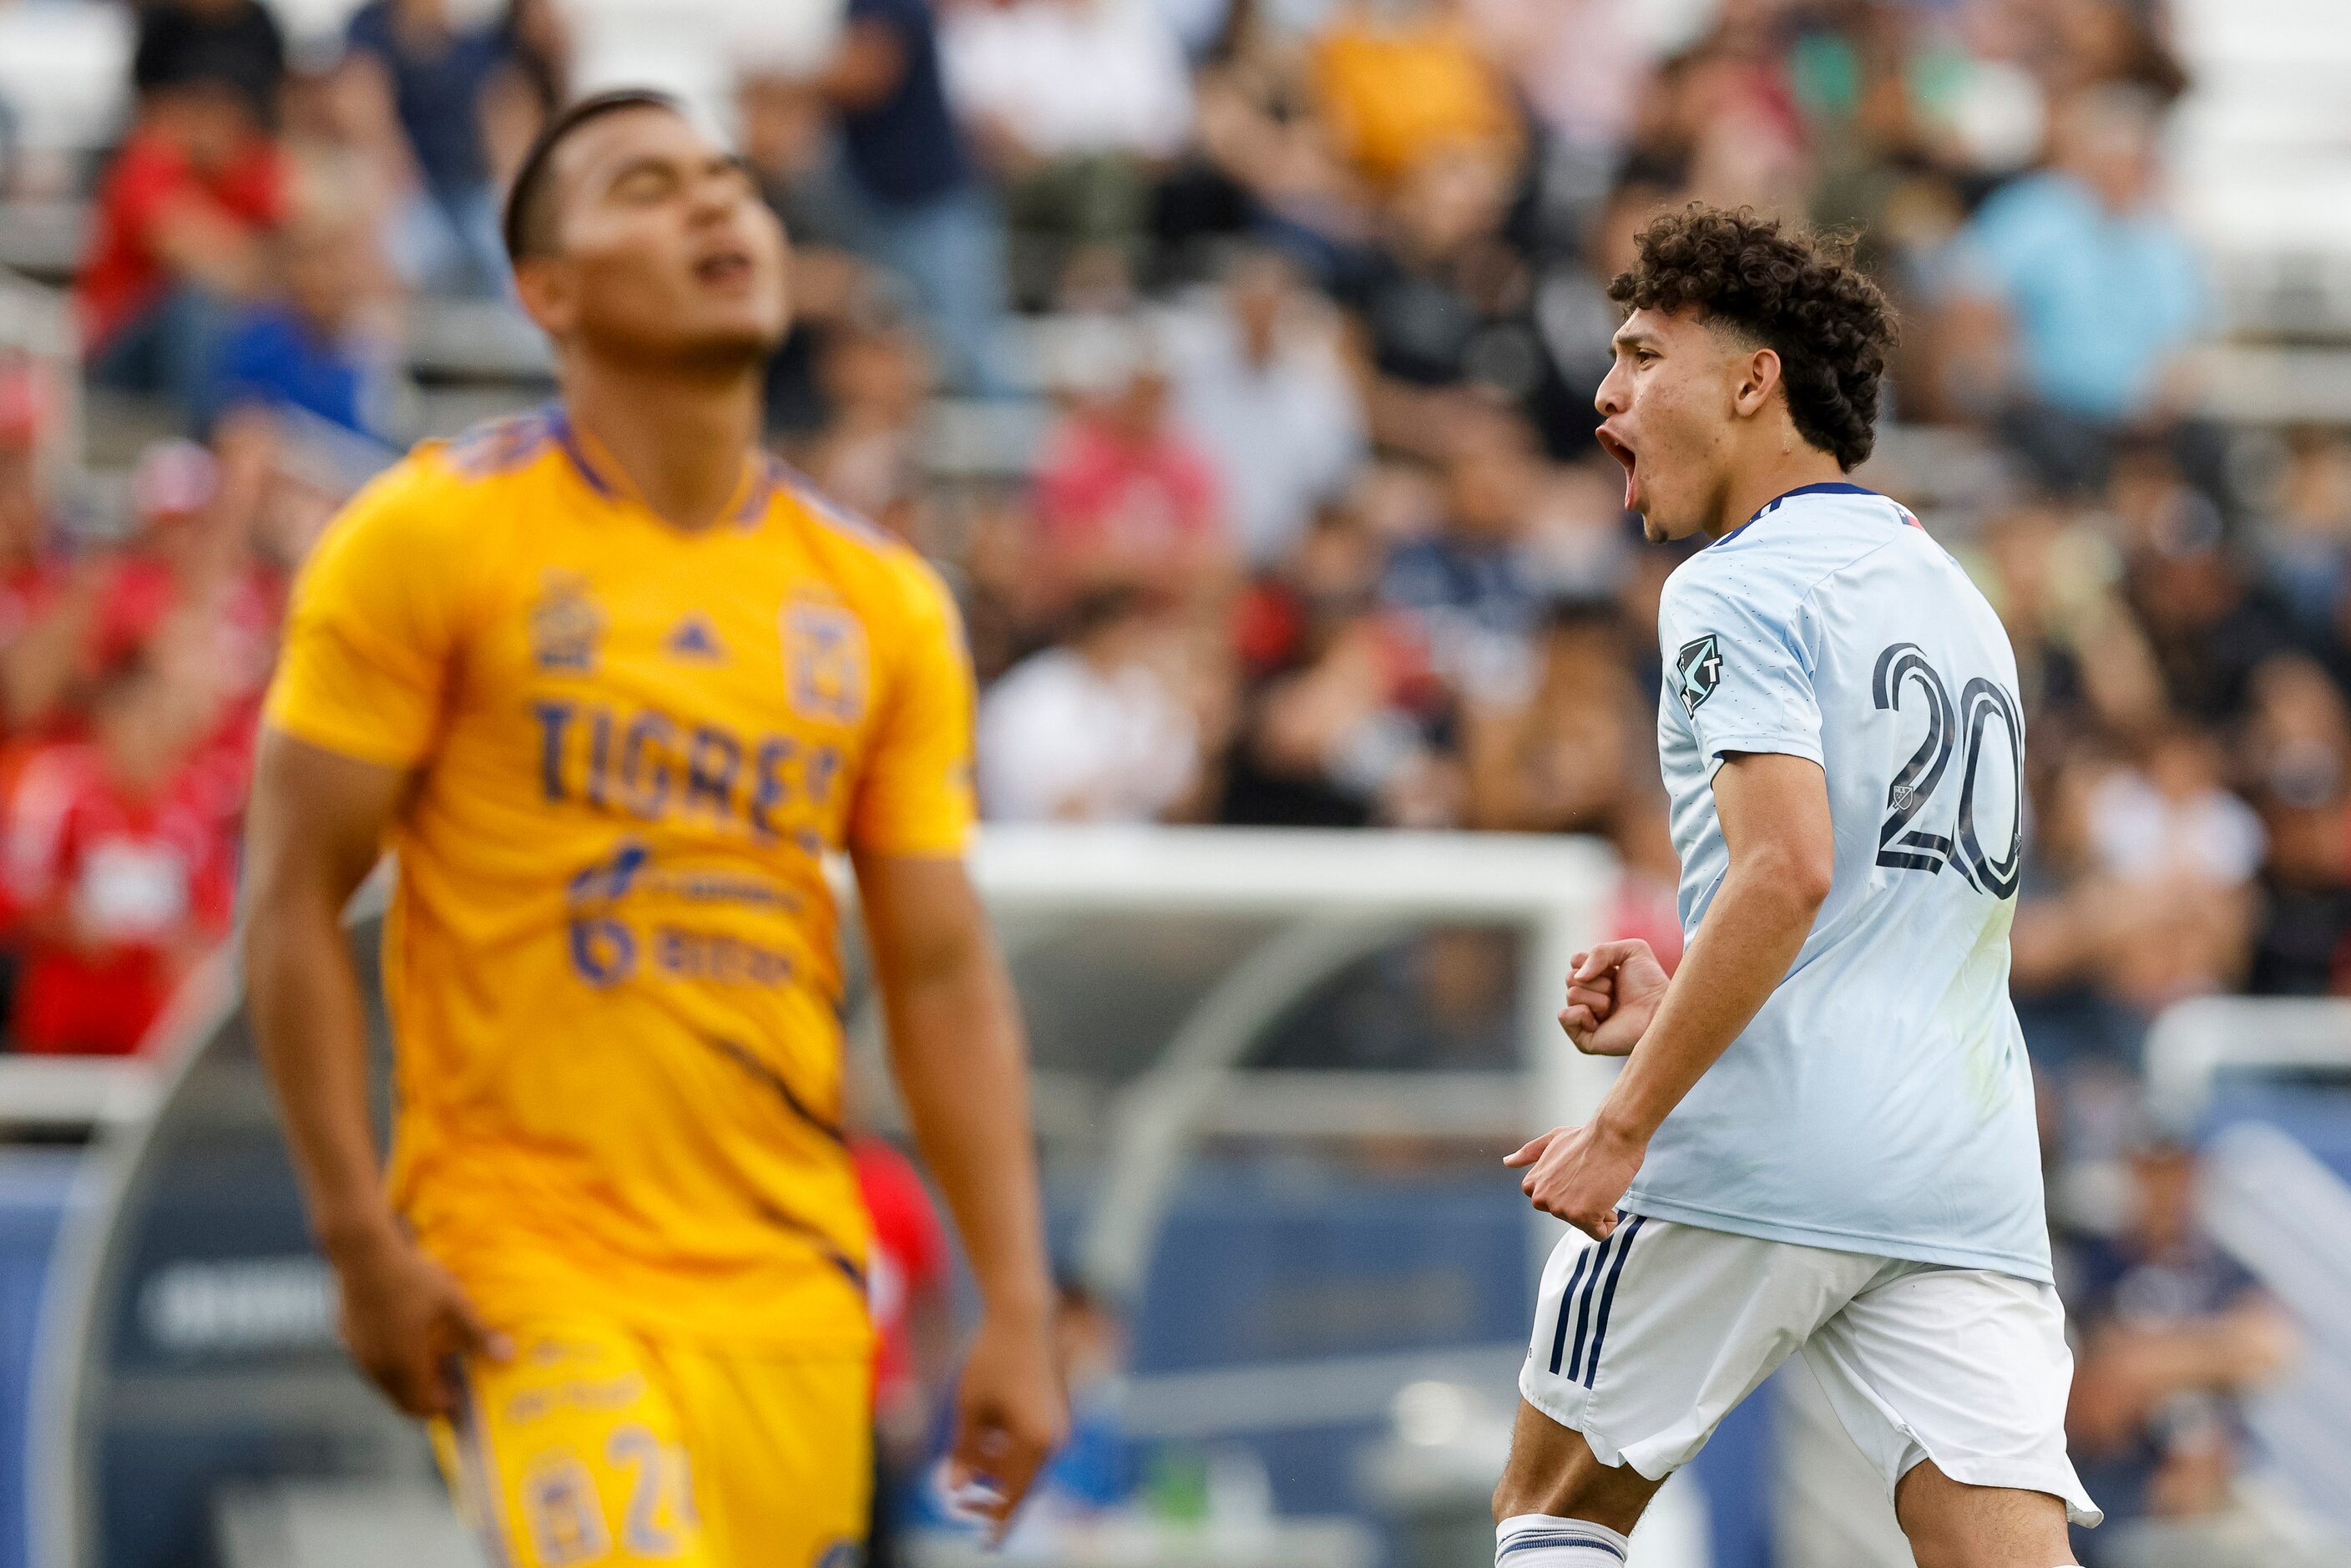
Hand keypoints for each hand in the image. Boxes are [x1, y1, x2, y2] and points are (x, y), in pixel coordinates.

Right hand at [327, 1225, 509, 1417]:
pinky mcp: (348, 1341)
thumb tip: (507, 1356)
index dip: (445, 1405)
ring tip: (434, 1356)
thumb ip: (477, 1333)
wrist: (362, 1253)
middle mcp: (377, 1368)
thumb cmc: (411, 1276)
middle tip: (452, 1376)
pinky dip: (392, 1364)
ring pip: (387, 1385)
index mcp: (403, 1364)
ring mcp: (359, 1355)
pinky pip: (373, 1366)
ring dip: (410, 1380)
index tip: (463, 1392)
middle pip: (404, 1401)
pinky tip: (407, 1339)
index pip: (423, 1407)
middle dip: (429, 1396)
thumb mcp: (452, 1302)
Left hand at [945, 1304, 1065, 1541]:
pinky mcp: (1055, 1414)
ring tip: (967, 1460)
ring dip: (997, 1470)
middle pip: (1021, 1484)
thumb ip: (963, 1451)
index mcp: (1035, 1443)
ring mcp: (1058, 1427)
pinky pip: (1031, 1446)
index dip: (997, 1521)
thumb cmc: (992, 1359)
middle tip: (960, 1501)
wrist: (1025, 1316)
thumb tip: (954, 1488)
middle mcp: (1054, 1439)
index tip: (985, 1544)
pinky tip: (986, 1438)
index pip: (1014, 1497)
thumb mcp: (969, 1407)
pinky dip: (1008, 1451)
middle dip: (991, 1494)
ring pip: (1025, 1465)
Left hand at [1504, 1119, 1646, 1239]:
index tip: (1578, 1176)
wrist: (1611, 1138)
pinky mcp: (1581, 1217)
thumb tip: (1507, 1162)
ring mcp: (1560, 1209)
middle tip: (1591, 1179)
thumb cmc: (1586, 1139)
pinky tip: (1607, 1196)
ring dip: (1597, 1209)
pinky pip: (1599, 1233)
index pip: (1553, 1204)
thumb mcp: (1552, 1140)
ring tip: (1599, 1184)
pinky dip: (1609, 1220)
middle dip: (1584, 1202)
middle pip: (1570, 1216)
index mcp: (1533, 1185)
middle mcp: (1541, 1199)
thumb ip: (1529, 1153)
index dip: (1571, 1193)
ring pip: (1585, 1224)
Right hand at [1558, 939, 1668, 1056]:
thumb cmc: (1651, 983)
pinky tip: (1599, 1021)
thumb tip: (1578, 977)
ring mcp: (1585, 1018)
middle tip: (1616, 991)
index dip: (1595, 962)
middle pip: (1570, 977)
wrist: (1659, 1010)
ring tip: (1614, 1007)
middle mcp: (1589, 997)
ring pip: (1571, 994)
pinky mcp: (1584, 1038)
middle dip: (1597, 981)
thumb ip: (1599, 951)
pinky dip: (1580, 1014)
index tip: (1616, 971)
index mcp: (1596, 977)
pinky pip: (1564, 1016)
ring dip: (1597, 998)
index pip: (1575, 961)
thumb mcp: (1631, 950)